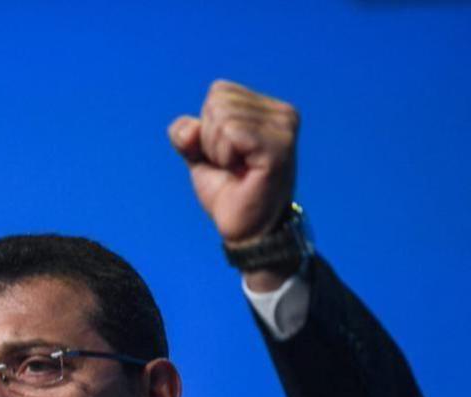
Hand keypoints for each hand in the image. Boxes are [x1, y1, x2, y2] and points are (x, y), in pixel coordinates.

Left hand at [168, 80, 298, 244]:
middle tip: (232, 165)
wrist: (245, 229)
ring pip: (222, 117)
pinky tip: (241, 172)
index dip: (208, 128)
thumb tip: (189, 129)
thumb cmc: (228, 191)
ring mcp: (284, 129)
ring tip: (238, 170)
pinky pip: (230, 132)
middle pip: (217, 102)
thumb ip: (186, 134)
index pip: (218, 91)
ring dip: (217, 151)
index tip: (228, 155)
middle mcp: (283, 113)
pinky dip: (223, 156)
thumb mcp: (199, 155)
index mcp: (268, 108)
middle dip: (210, 139)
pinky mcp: (278, 147)